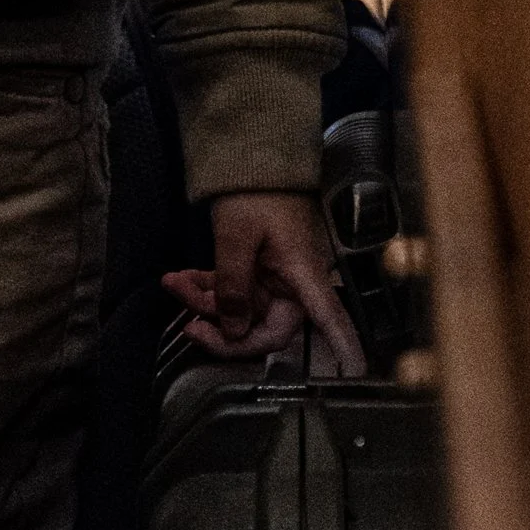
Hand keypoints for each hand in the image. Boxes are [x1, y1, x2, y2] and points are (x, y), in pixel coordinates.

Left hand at [165, 192, 366, 376]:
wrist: (248, 156)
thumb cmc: (254, 190)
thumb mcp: (237, 236)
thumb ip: (233, 284)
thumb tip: (234, 330)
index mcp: (302, 275)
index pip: (330, 320)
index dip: (343, 348)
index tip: (355, 374)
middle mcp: (292, 285)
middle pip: (265, 330)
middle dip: (222, 329)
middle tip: (188, 325)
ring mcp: (272, 279)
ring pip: (240, 311)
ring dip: (204, 303)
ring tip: (173, 284)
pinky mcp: (254, 270)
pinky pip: (231, 291)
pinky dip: (205, 287)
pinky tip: (180, 279)